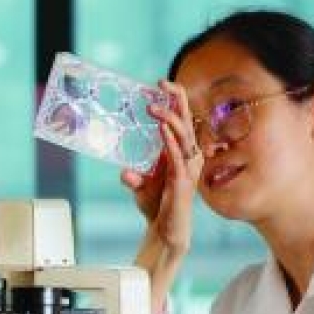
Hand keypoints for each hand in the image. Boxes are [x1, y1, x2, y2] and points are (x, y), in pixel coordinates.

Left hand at [121, 80, 201, 252]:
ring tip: (154, 107)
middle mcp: (189, 157)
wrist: (165, 231)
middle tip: (161, 83)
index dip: (176, 100)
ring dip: (169, 118)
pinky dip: (169, 141)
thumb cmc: (157, 206)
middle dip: (176, 100)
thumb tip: (124, 173)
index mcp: (181, 153)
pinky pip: (177, 156)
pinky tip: (161, 128)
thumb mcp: (141, 185)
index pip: (182, 120)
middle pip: (187, 121)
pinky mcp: (183, 180)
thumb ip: (134, 176)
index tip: (161, 84)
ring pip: (183, 136)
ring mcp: (188, 168)